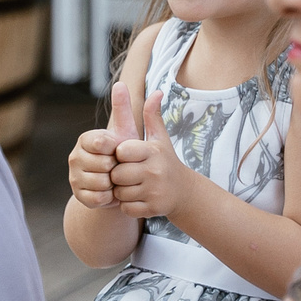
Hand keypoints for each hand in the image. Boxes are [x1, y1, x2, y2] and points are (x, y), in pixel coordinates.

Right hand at [67, 84, 141, 208]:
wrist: (120, 183)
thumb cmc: (123, 154)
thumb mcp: (125, 131)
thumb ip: (122, 108)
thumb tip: (120, 83)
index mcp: (85, 139)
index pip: (101, 143)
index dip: (115, 149)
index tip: (118, 150)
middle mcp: (75, 156)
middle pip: (102, 165)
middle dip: (116, 167)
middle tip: (118, 167)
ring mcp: (74, 176)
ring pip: (100, 182)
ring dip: (114, 183)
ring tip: (116, 180)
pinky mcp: (78, 195)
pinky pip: (98, 198)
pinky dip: (109, 197)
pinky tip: (112, 192)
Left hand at [108, 91, 191, 221]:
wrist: (183, 192)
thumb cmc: (165, 161)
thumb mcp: (160, 138)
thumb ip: (152, 115)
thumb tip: (156, 91)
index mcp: (152, 151)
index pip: (121, 151)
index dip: (120, 155)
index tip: (127, 157)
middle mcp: (154, 171)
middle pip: (117, 175)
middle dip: (118, 176)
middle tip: (127, 174)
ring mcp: (154, 191)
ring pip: (120, 193)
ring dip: (121, 192)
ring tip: (132, 186)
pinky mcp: (153, 209)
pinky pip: (126, 209)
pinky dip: (127, 205)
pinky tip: (137, 198)